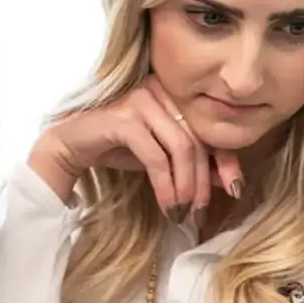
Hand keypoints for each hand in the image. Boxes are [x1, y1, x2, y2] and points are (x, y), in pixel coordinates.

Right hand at [29, 74, 242, 213]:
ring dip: (185, 186)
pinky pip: (156, 156)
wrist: (70, 146)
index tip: (234, 190)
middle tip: (199, 212)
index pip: (209, 128)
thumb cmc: (117, 147)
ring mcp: (142, 100)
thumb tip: (229, 182)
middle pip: (197, 140)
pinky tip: (166, 205)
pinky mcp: (125, 118)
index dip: (225, 160)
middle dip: (202, 182)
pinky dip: (165, 185)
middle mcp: (161, 90)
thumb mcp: (161, 157)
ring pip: (180, 148)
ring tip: (180, 212)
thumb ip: (192, 164)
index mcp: (175, 94)